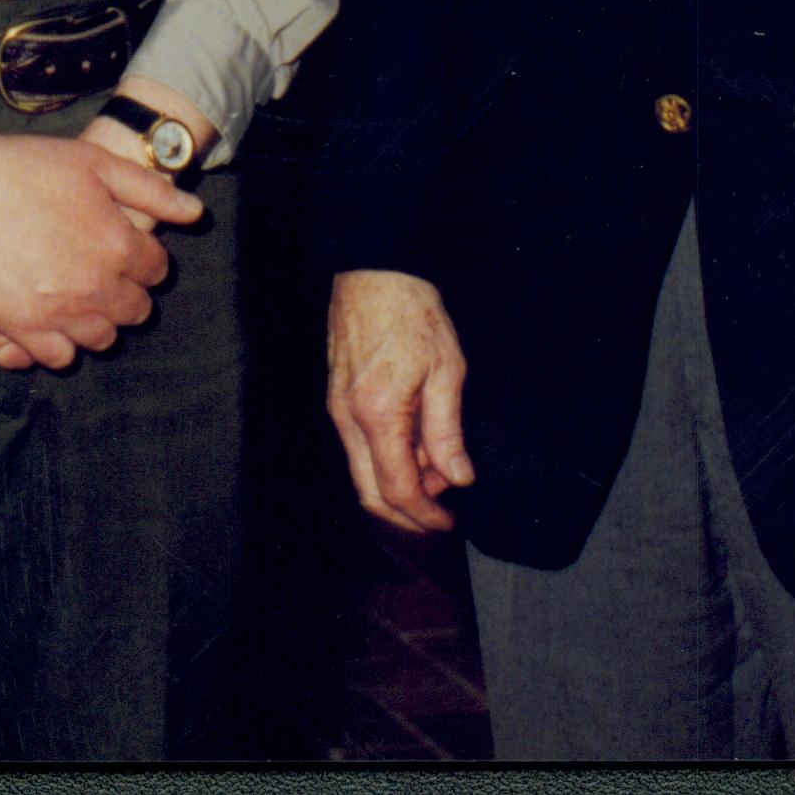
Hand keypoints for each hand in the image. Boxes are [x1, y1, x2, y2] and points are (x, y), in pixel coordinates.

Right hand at [0, 99, 200, 366]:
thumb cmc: (27, 166)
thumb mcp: (97, 163)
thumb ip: (151, 191)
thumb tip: (196, 214)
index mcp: (118, 245)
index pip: (156, 271)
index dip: (146, 259)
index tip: (128, 250)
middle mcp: (96, 286)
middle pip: (134, 310)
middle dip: (128, 292)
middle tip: (105, 274)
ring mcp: (58, 312)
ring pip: (101, 338)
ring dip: (99, 321)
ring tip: (80, 298)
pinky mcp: (22, 328)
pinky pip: (59, 356)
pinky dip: (63, 344)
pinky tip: (54, 320)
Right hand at [326, 270, 474, 532]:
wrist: (376, 273)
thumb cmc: (412, 314)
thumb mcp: (446, 372)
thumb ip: (446, 431)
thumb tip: (457, 478)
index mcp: (378, 415)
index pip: (396, 489)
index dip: (423, 514)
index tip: (447, 522)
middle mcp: (348, 418)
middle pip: (369, 492)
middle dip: (406, 511)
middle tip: (443, 507)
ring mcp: (338, 408)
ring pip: (363, 471)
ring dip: (399, 481)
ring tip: (438, 463)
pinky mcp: (337, 398)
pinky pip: (358, 446)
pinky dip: (386, 458)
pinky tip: (416, 442)